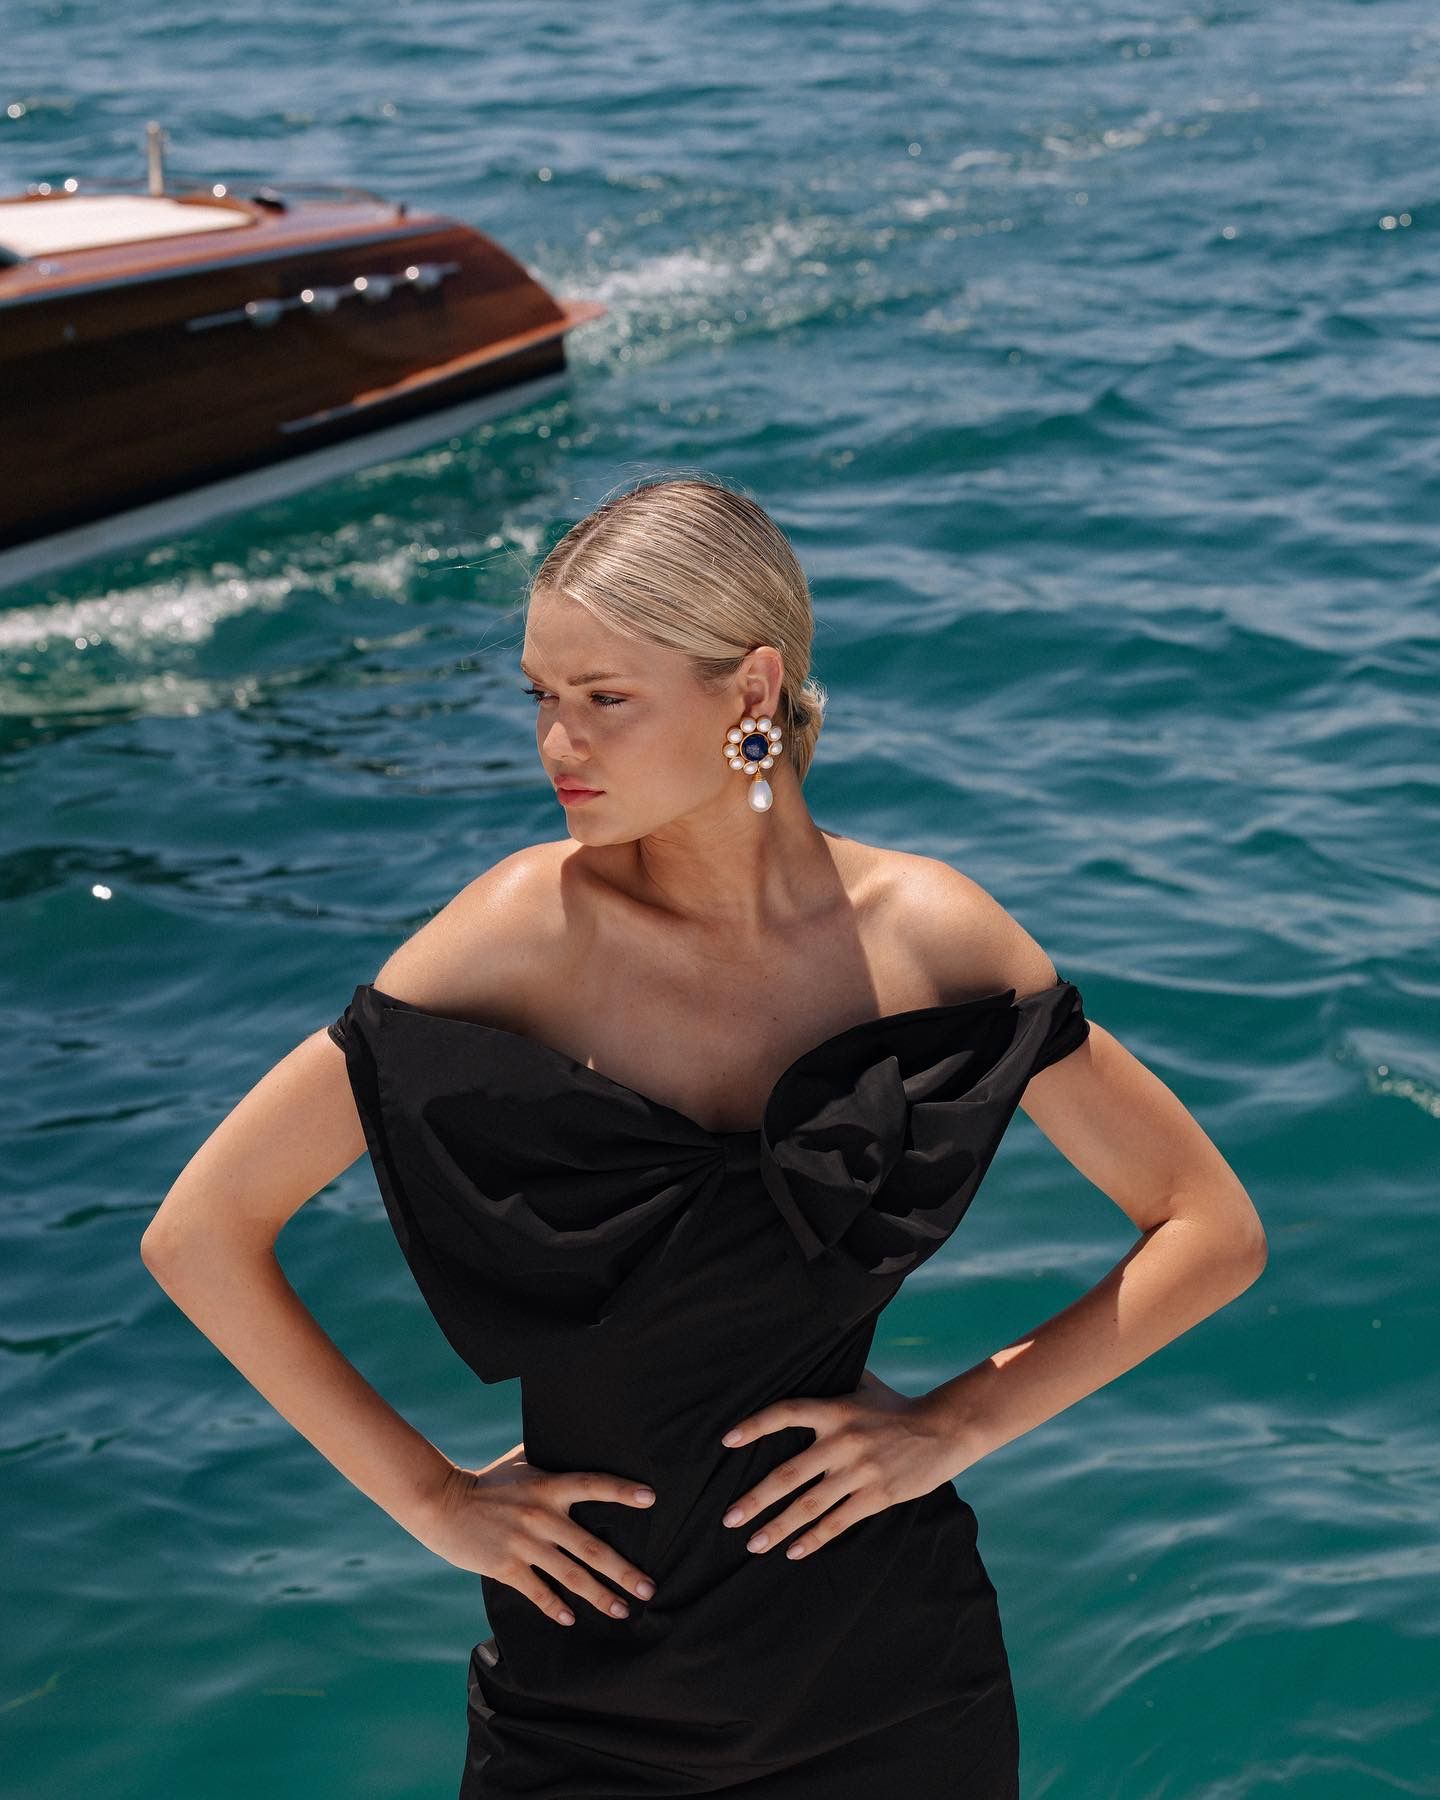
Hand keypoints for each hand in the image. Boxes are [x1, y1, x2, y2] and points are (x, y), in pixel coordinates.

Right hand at [417, 1440, 659, 1627]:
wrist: (442, 1502)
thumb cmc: (487, 1481)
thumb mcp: (521, 1461)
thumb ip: (550, 1457)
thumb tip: (576, 1440)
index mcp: (548, 1486)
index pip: (593, 1485)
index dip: (621, 1491)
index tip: (650, 1499)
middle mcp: (542, 1515)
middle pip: (592, 1546)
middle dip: (623, 1570)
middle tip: (648, 1588)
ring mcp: (525, 1543)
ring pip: (571, 1575)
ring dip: (600, 1596)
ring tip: (622, 1611)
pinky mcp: (506, 1566)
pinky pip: (538, 1591)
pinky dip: (555, 1606)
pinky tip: (570, 1619)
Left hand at [717, 1370, 964, 1560]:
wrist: (944, 1429)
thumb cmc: (897, 1406)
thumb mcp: (865, 1384)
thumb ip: (834, 1378)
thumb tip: (803, 1360)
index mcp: (835, 1409)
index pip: (786, 1413)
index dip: (755, 1425)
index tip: (727, 1440)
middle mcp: (842, 1441)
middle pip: (788, 1474)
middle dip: (755, 1499)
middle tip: (729, 1518)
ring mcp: (859, 1471)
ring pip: (809, 1505)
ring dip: (777, 1527)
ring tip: (753, 1544)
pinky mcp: (876, 1496)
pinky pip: (837, 1521)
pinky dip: (814, 1538)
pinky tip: (793, 1552)